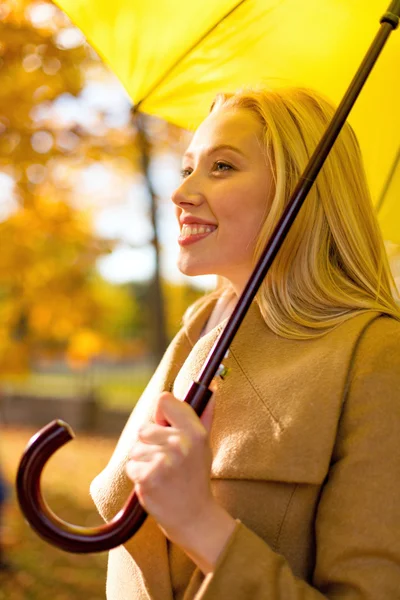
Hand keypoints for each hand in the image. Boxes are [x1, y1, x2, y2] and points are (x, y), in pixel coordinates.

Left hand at [126, 390, 216, 546]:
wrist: (193, 516)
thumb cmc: (195, 475)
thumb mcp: (204, 444)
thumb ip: (203, 414)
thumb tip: (211, 387)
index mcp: (195, 431)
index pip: (163, 400)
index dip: (160, 414)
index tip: (165, 428)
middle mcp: (180, 444)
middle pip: (143, 427)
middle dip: (149, 442)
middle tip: (166, 459)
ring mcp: (164, 462)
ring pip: (135, 448)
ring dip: (143, 461)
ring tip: (161, 473)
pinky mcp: (148, 478)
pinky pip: (131, 466)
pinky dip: (138, 475)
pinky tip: (155, 483)